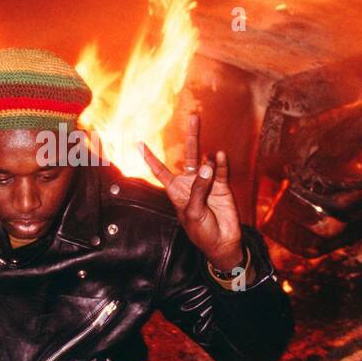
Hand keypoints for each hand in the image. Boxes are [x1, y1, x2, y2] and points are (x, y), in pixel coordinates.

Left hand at [138, 112, 243, 269]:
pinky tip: (220, 157)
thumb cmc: (202, 232)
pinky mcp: (222, 186)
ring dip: (207, 153)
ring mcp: (207, 183)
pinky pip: (221, 171)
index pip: (160, 171)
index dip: (150, 157)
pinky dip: (221, 163)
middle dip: (191, 136)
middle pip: (188, 155)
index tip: (139, 142)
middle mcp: (190, 183)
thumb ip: (197, 189)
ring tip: (211, 155)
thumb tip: (206, 167)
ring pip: (205, 160)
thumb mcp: (192, 212)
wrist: (223, 243)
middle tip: (193, 118)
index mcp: (176, 191)